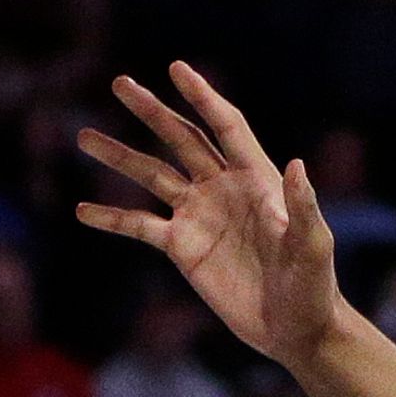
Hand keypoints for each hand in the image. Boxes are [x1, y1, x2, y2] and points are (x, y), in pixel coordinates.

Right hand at [76, 62, 347, 369]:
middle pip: (181, 138)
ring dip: (119, 156)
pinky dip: (111, 217)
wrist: (294, 328)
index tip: (176, 68)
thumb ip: (301, 205)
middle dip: (151, 111)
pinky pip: (139, 225)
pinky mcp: (182, 248)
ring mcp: (198, 215)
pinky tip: (82, 209)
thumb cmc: (314, 283)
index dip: (202, 97)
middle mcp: (222, 187)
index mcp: (255, 177)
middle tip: (121, 83)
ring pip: (152, 175)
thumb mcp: (313, 243)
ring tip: (83, 137)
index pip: (225, 125)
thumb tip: (295, 164)